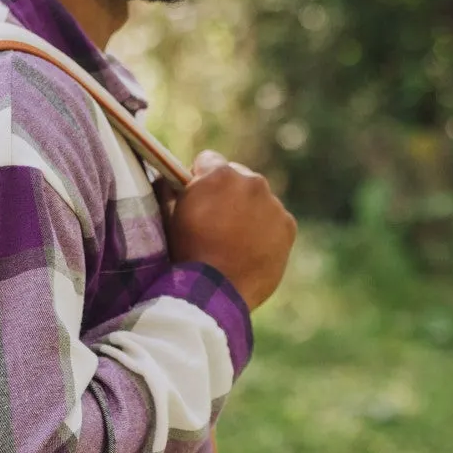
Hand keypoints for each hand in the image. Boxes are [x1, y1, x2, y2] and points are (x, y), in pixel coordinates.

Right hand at [164, 149, 296, 309]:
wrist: (213, 292)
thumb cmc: (184, 254)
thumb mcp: (168, 218)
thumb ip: (168, 190)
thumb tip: (165, 179)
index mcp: (219, 174)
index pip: (209, 160)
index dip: (199, 178)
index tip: (196, 196)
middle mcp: (251, 182)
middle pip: (238, 178)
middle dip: (227, 194)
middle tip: (216, 223)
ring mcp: (273, 204)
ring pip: (259, 200)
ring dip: (248, 212)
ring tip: (233, 242)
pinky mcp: (287, 226)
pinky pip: (275, 221)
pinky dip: (266, 231)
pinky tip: (250, 251)